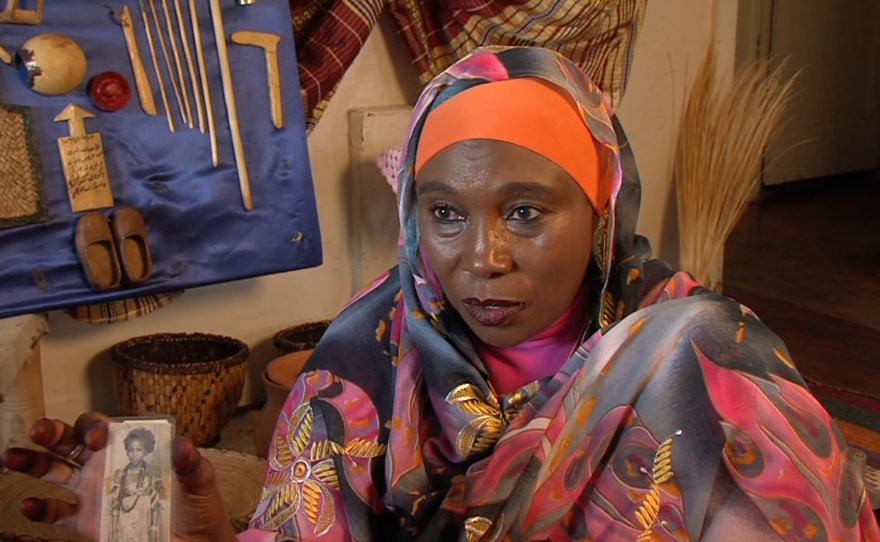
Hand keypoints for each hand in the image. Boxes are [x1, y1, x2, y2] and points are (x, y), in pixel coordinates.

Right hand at [0, 414, 237, 541]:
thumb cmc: (199, 506)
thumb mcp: (201, 481)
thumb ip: (192, 464)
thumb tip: (183, 446)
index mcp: (131, 449)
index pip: (104, 428)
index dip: (97, 427)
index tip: (101, 438)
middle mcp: (107, 465)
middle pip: (71, 442)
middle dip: (54, 432)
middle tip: (40, 430)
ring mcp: (93, 492)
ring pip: (54, 471)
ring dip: (32, 461)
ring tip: (10, 456)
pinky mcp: (87, 522)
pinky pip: (56, 512)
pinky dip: (39, 508)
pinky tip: (28, 504)